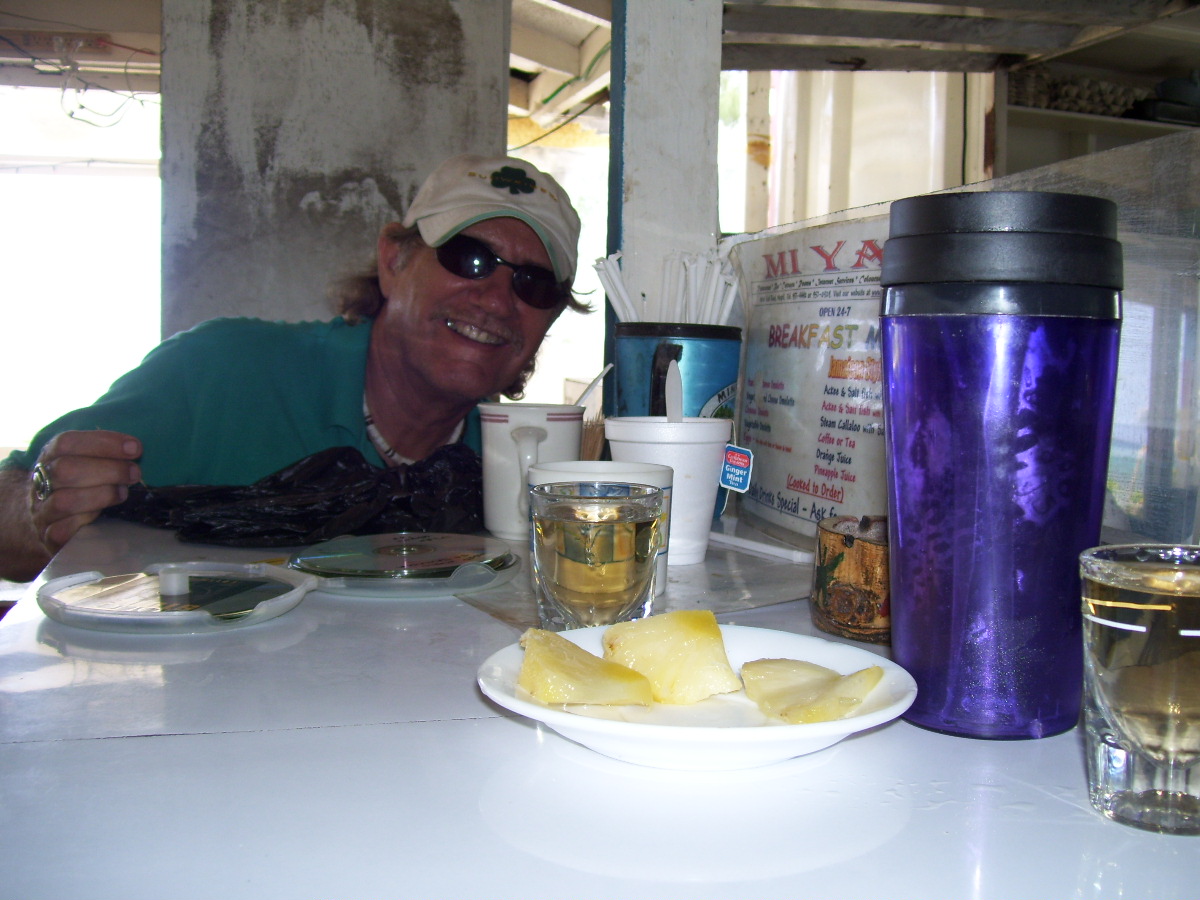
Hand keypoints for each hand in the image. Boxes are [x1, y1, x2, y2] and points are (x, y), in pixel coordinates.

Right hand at [28, 430, 142, 554]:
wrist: (52, 521)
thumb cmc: (79, 485)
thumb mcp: (86, 463)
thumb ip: (105, 455)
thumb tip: (135, 450)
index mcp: (50, 456)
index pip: (67, 442)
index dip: (103, 443)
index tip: (135, 448)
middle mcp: (39, 481)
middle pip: (65, 469)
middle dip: (108, 469)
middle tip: (134, 473)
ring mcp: (41, 510)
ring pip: (63, 501)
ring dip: (101, 495)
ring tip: (123, 493)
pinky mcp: (48, 536)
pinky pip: (62, 530)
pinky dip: (86, 521)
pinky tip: (102, 516)